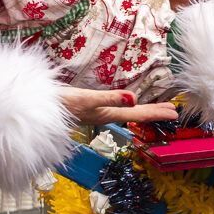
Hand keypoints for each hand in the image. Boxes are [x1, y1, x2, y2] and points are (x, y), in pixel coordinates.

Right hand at [61, 87, 177, 125]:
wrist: (38, 110)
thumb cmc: (61, 104)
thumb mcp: (86, 99)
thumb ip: (110, 98)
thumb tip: (134, 98)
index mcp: (109, 114)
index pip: (139, 114)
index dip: (157, 113)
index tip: (175, 113)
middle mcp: (107, 115)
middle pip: (137, 115)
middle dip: (155, 113)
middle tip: (174, 111)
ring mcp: (99, 113)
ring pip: (128, 113)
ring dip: (144, 111)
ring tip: (158, 109)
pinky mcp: (91, 109)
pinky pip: (118, 109)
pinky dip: (129, 107)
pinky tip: (126, 104)